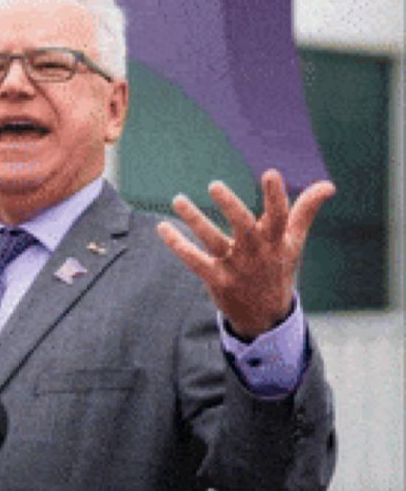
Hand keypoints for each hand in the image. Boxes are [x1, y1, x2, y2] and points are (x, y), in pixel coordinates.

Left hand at [156, 169, 333, 339]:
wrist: (267, 317)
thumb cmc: (278, 268)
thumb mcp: (293, 242)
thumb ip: (305, 211)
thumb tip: (329, 185)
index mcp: (275, 240)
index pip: (279, 215)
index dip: (276, 196)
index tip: (271, 173)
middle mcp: (255, 252)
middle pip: (244, 227)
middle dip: (231, 206)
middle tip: (215, 185)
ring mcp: (235, 267)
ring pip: (213, 241)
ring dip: (195, 220)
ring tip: (178, 200)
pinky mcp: (216, 279)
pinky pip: (194, 260)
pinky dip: (178, 244)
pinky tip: (162, 227)